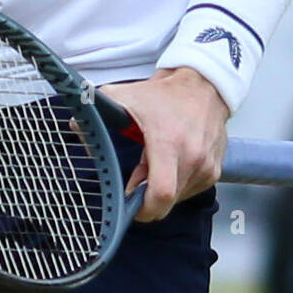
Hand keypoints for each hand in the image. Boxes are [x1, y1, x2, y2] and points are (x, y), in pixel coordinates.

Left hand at [100, 66, 229, 221]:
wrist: (202, 85)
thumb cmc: (165, 95)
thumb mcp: (127, 97)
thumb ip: (99, 110)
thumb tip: (78, 125)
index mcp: (169, 142)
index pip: (161, 193)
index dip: (144, 207)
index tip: (131, 204)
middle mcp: (192, 157)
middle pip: (167, 200)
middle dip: (148, 198)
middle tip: (136, 181)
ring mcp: (206, 166)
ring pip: (179, 198)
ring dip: (163, 190)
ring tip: (154, 166)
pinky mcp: (215, 170)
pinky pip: (191, 190)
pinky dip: (178, 184)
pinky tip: (171, 165)